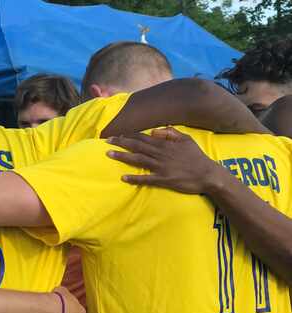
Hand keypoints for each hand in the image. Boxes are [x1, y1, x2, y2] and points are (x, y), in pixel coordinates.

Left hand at [106, 128, 225, 194]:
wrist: (207, 174)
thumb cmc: (196, 157)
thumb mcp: (186, 139)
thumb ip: (170, 133)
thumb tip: (154, 131)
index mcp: (165, 144)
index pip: (143, 138)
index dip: (129, 136)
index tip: (117, 135)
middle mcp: (161, 154)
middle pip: (137, 146)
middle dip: (121, 143)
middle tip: (107, 141)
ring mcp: (161, 167)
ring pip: (138, 160)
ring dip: (122, 157)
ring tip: (109, 154)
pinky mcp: (163, 179)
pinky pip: (146, 179)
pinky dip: (134, 178)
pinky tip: (123, 178)